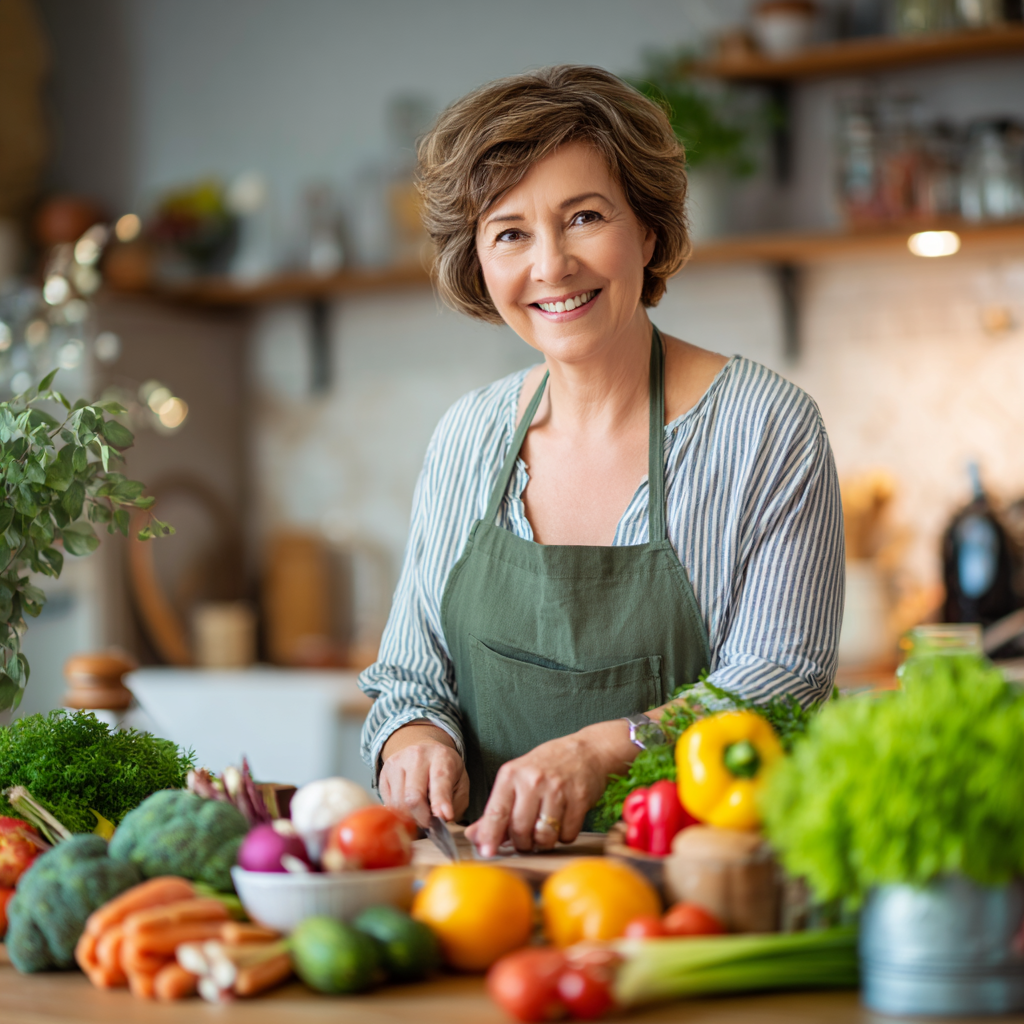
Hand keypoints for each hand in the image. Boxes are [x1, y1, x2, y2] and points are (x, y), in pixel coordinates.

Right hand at [379, 722, 468, 826]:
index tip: (444, 818)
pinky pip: (388, 802)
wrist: (425, 749)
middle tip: (429, 824)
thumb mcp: (461, 783)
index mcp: (441, 757)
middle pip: (413, 796)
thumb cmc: (445, 770)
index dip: (440, 802)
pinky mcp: (383, 772)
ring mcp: (397, 763)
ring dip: (409, 817)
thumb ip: (455, 803)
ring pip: (398, 803)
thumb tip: (442, 819)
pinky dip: (399, 812)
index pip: (439, 781)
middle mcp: (417, 756)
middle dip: (422, 818)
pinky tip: (408, 808)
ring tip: (420, 815)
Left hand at [465, 720, 633, 856]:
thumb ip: (497, 809)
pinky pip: (567, 835)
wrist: (585, 752)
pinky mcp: (579, 799)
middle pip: (520, 830)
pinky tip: (563, 820)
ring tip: (544, 829)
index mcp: (512, 774)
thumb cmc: (546, 767)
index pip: (497, 812)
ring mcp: (558, 789)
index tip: (486, 852)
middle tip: (525, 839)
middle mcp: (533, 780)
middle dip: (521, 843)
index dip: (490, 836)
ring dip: (543, 842)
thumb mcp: (516, 779)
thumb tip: (476, 836)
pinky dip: (564, 835)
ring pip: (544, 837)